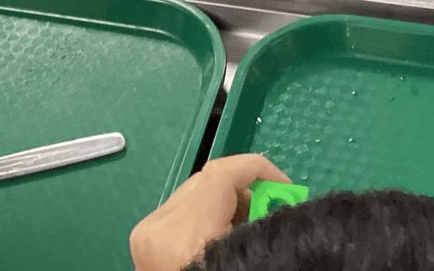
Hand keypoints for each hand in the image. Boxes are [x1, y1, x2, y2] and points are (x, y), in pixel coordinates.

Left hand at [129, 155, 289, 270]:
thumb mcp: (247, 260)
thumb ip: (263, 231)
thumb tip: (285, 205)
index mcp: (181, 238)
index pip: (220, 175)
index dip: (259, 172)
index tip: (289, 189)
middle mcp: (155, 228)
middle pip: (207, 181)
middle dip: (247, 191)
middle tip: (279, 211)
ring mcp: (145, 235)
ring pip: (195, 195)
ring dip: (228, 203)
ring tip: (257, 229)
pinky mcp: (144, 244)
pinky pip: (182, 213)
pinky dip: (209, 217)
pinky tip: (231, 239)